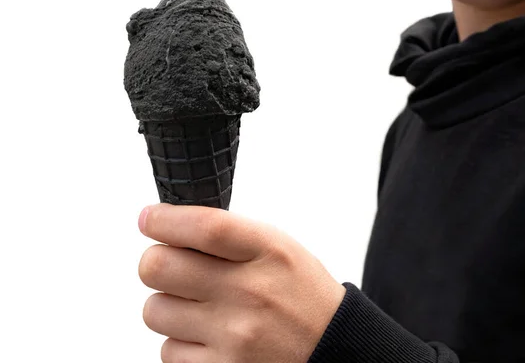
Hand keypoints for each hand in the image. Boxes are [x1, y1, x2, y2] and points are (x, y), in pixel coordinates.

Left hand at [138, 204, 345, 362]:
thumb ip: (230, 235)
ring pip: (154, 311)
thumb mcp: (279, 249)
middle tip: (172, 266)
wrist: (332, 348)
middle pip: (159, 267)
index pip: (203, 227)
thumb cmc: (300, 293)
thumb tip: (170, 227)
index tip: (150, 219)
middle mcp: (250, 292)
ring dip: (168, 305)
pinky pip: (168, 351)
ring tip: (198, 307)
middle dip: (156, 262)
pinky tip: (208, 336)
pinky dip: (181, 341)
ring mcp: (234, 335)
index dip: (164, 219)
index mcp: (268, 252)